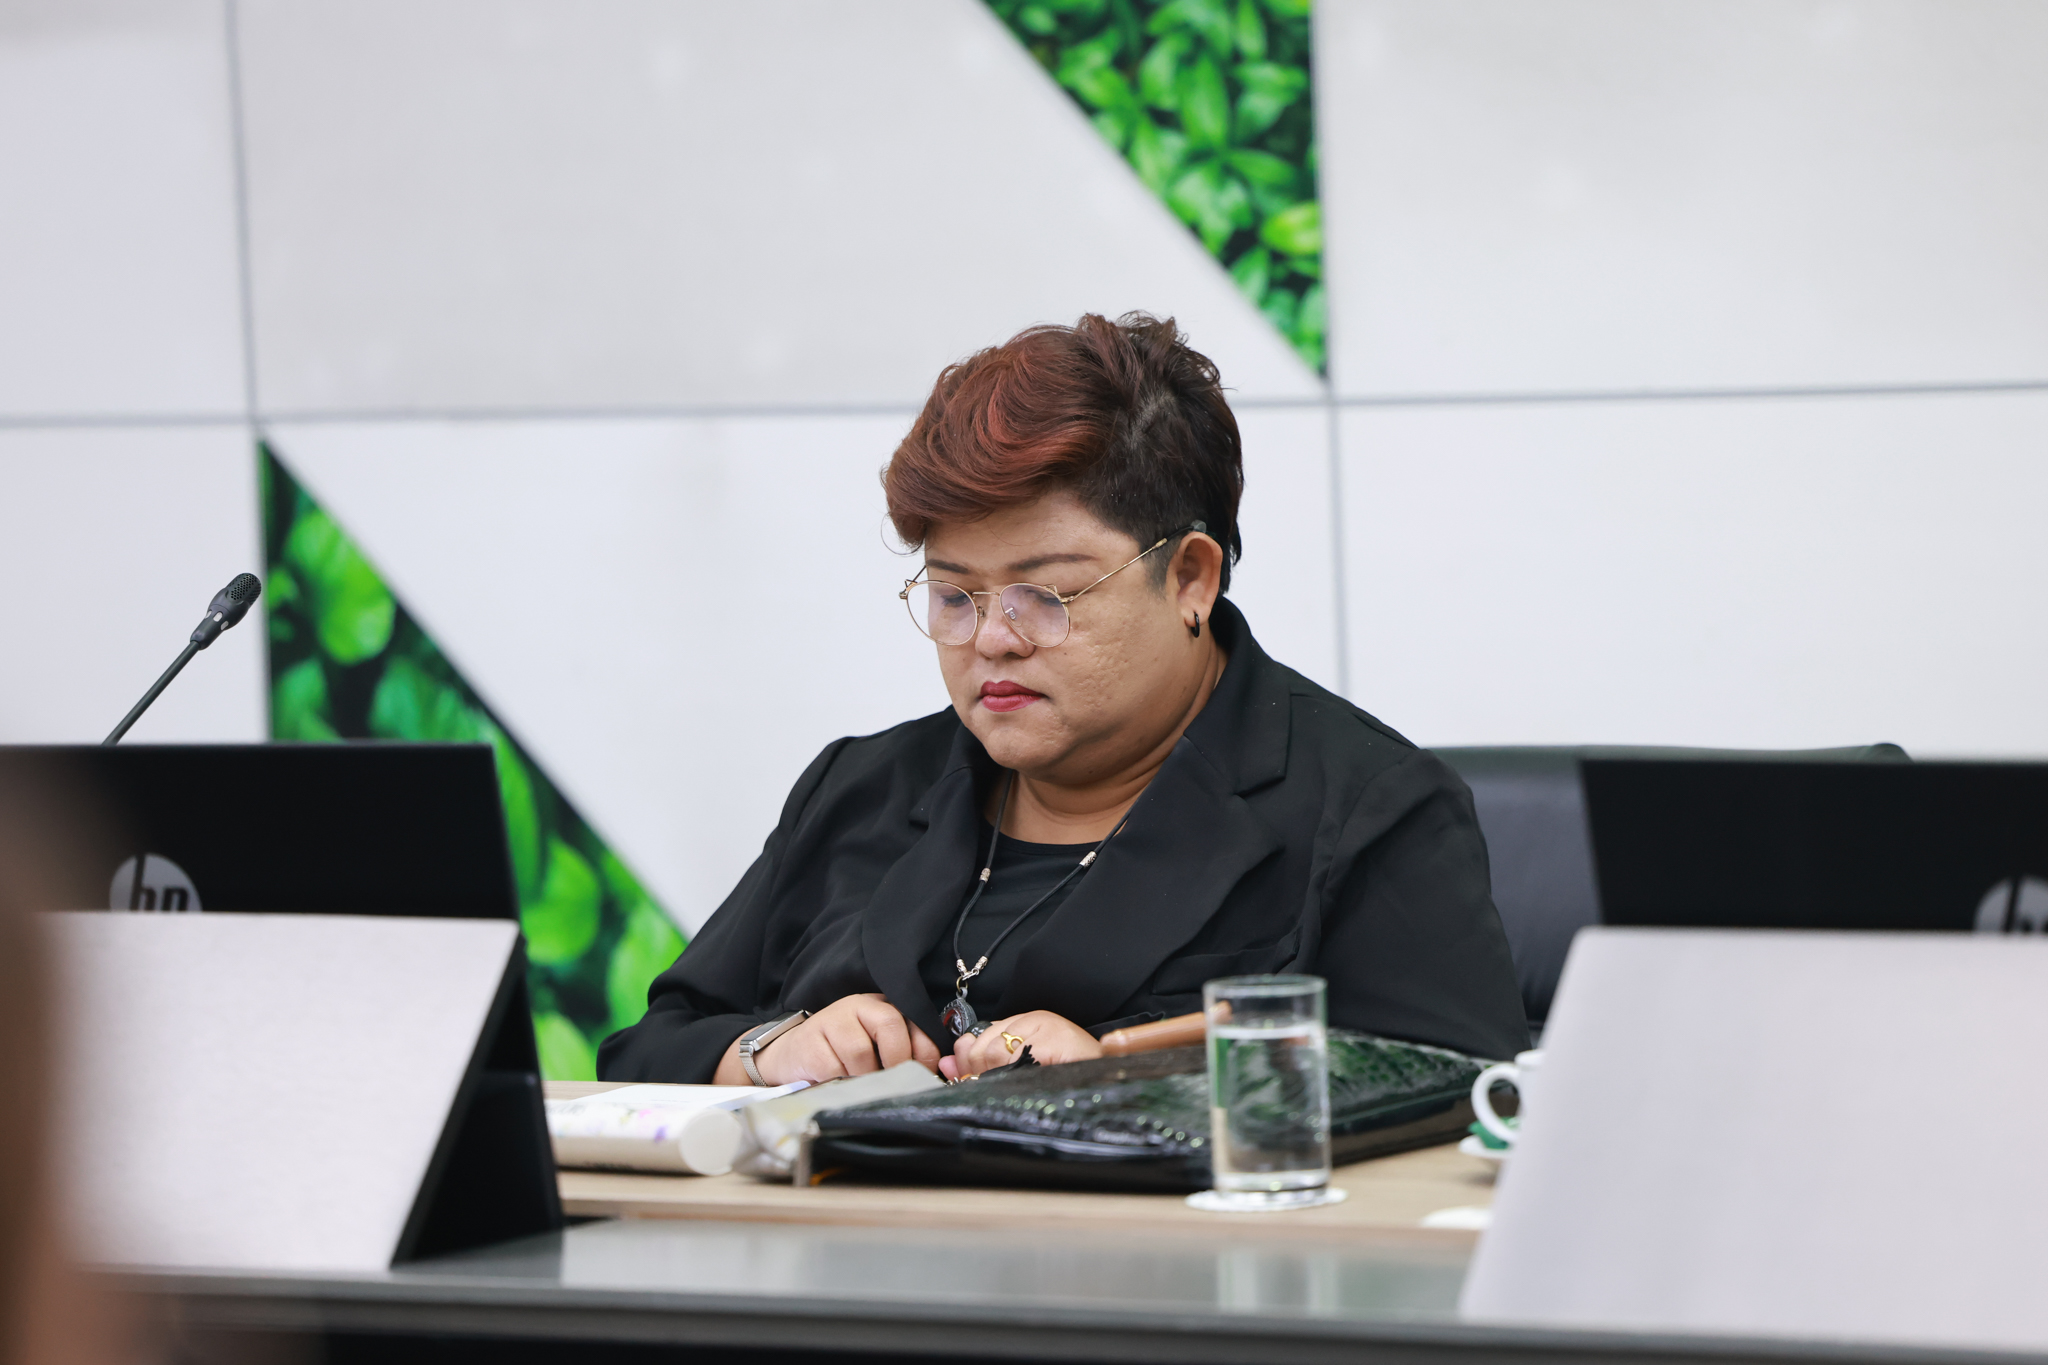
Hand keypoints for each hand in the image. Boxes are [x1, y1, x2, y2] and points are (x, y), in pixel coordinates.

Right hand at [715, 993, 940, 1085]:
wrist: (792, 1056)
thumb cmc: (842, 1056)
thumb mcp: (875, 1049)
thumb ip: (901, 1054)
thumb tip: (931, 1078)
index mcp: (882, 1007)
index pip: (914, 1022)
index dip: (924, 1051)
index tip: (923, 1075)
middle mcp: (859, 1006)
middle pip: (890, 1026)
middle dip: (896, 1061)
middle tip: (892, 1083)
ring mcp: (832, 1020)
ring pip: (861, 1052)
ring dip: (864, 1076)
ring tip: (858, 1083)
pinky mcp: (811, 1042)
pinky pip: (834, 1069)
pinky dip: (840, 1083)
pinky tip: (836, 1082)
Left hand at [941, 1010, 1101, 1079]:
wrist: (1113, 1081)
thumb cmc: (1072, 1077)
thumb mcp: (1025, 1068)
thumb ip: (986, 1064)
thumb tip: (946, 1064)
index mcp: (1026, 1022)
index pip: (977, 1038)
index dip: (967, 1064)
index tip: (968, 1082)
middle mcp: (1033, 1019)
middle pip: (980, 1045)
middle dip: (978, 1074)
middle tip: (993, 1091)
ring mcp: (1045, 1027)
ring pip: (992, 1052)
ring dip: (995, 1078)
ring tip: (1016, 1088)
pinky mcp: (1053, 1039)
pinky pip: (1013, 1060)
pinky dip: (1012, 1077)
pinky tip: (1026, 1084)